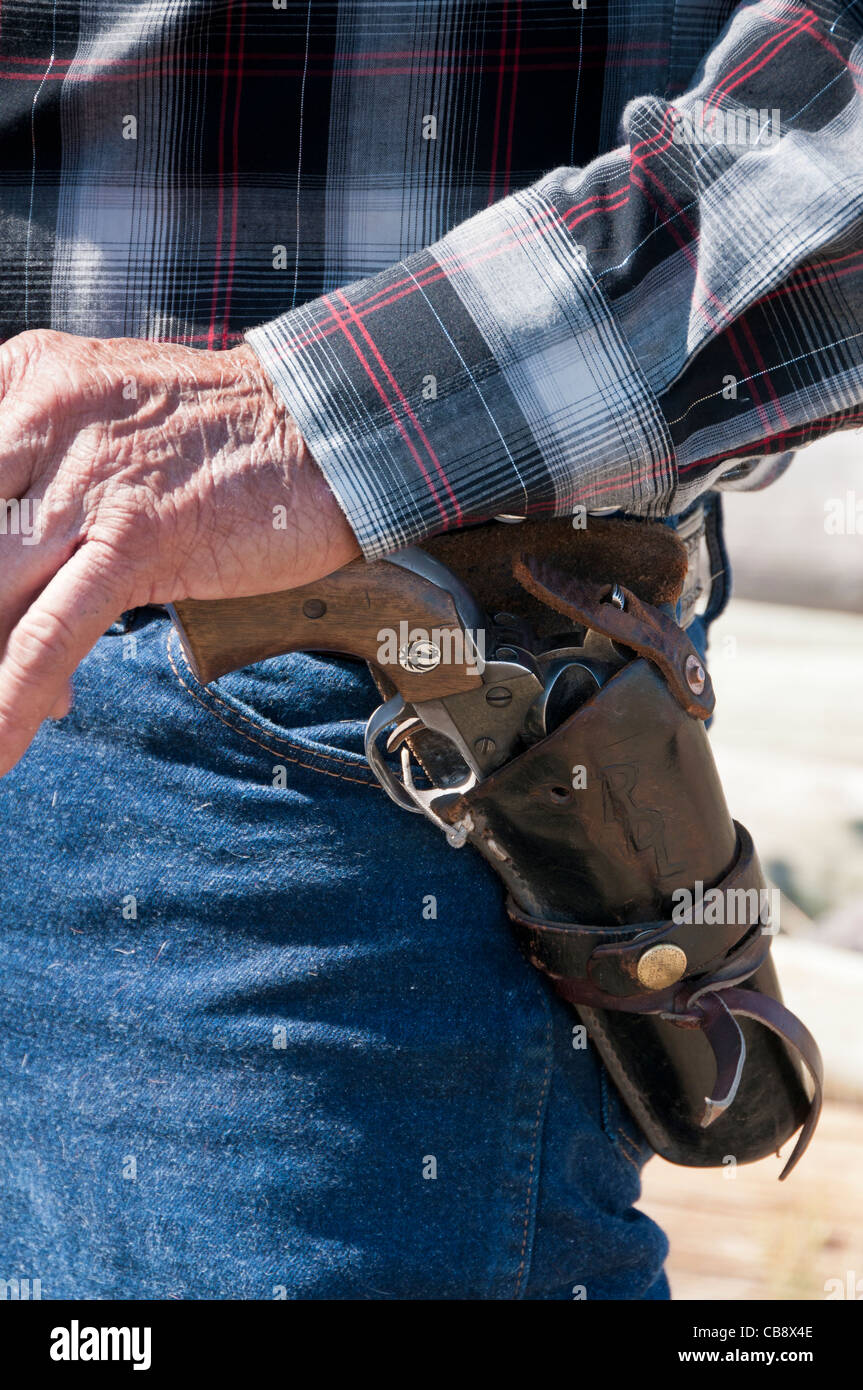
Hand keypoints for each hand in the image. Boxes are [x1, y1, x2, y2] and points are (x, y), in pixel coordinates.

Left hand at [0, 328, 359, 775]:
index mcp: (27, 379)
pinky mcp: (136, 541)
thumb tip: (12, 562)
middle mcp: (40, 420)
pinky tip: (2, 749)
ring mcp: (87, 483)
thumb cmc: (225, 429)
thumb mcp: (107, 407)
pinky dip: (17, 696)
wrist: (327, 426)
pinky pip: (53, 632)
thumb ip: (46, 459)